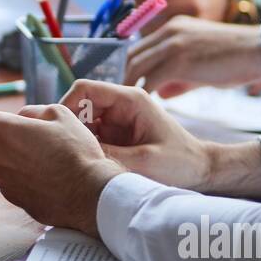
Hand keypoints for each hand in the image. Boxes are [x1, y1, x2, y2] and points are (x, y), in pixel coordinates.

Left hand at [0, 99, 122, 235]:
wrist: (89, 194)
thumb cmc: (76, 151)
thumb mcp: (59, 114)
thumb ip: (32, 113)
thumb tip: (21, 119)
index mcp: (0, 129)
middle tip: (8, 131)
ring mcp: (0, 178)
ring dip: (3, 154)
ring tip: (36, 154)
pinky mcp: (10, 197)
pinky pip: (5, 179)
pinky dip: (15, 173)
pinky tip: (40, 173)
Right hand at [59, 80, 215, 189]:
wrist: (202, 171)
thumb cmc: (181, 163)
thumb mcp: (143, 162)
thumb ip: (107, 155)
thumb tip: (72, 152)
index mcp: (130, 100)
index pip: (84, 89)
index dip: (66, 105)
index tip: (58, 130)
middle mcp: (121, 105)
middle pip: (79, 105)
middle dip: (68, 126)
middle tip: (63, 151)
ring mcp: (117, 120)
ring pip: (82, 122)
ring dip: (76, 139)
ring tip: (75, 161)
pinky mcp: (116, 135)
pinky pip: (91, 136)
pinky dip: (85, 148)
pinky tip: (86, 165)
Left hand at [124, 15, 260, 97]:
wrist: (258, 51)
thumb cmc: (235, 60)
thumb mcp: (201, 65)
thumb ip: (178, 78)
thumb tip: (160, 94)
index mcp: (172, 28)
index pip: (137, 47)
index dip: (125, 67)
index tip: (118, 85)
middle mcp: (168, 31)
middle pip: (131, 55)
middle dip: (120, 77)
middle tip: (113, 99)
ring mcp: (173, 43)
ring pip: (136, 66)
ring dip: (127, 86)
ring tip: (123, 106)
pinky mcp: (179, 59)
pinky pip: (151, 78)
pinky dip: (144, 93)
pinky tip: (142, 107)